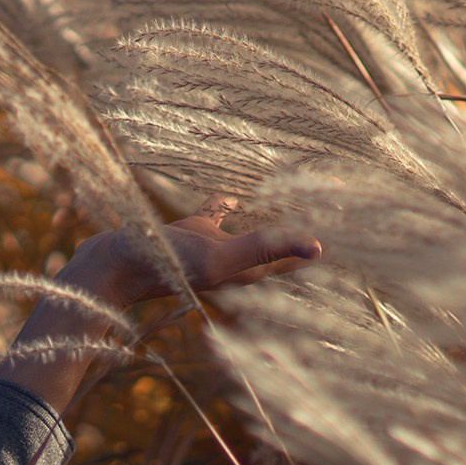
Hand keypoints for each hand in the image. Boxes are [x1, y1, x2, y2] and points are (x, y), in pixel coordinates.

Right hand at [78, 198, 325, 308]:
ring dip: (273, 215)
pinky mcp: (191, 234)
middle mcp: (237, 262)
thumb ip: (267, 248)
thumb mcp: (222, 257)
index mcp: (251, 271)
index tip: (351, 220)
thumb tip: (319, 247)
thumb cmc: (168, 266)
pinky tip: (234, 193)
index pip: (299, 258)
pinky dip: (228, 203)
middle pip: (282, 244)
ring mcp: (214, 248)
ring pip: (254, 230)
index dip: (323, 241)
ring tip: (293, 197)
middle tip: (332, 201)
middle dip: (305, 226)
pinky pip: (217, 216)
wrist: (114, 266)